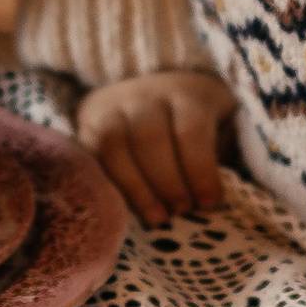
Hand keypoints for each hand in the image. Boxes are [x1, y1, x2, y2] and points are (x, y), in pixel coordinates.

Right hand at [75, 71, 231, 224]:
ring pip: (116, 147)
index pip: (191, 131)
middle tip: (181, 211)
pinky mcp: (90, 124)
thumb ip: (213, 158)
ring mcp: (113, 108)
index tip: (208, 202)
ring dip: (137, 189)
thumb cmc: (192, 123)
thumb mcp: (215, 126)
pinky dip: (112, 186)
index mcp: (187, 94)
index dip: (199, 171)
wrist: (150, 88)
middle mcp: (147, 95)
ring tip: (156, 217)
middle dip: (167, 182)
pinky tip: (128, 208)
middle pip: (150, 139)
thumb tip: (208, 203)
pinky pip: (95, 157)